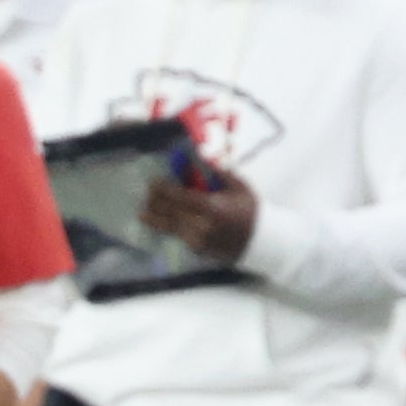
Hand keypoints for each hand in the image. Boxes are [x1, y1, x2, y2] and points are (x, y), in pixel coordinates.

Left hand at [141, 169, 259, 263]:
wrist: (261, 241)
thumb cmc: (250, 211)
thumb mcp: (239, 186)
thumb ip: (217, 172)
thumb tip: (198, 156)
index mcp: (213, 208)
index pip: (180, 197)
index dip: (164, 189)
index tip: (154, 181)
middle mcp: (202, 225)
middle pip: (171, 212)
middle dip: (156, 202)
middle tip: (147, 193)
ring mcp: (199, 240)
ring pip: (170, 228)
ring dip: (155, 218)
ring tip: (143, 211)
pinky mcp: (198, 250)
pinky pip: (177, 237)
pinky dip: (166, 229)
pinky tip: (157, 223)